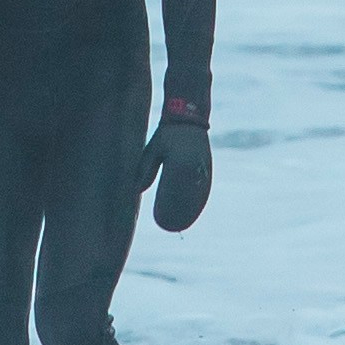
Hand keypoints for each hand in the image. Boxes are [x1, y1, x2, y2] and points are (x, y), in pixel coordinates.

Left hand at [143, 106, 212, 233]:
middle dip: (179, 214)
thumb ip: (146, 170)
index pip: (172, 191)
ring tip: (185, 223)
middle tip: (171, 227)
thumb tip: (137, 190)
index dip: (167, 208)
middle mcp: (192, 167)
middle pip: (186, 197)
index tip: (161, 219)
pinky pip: (204, 188)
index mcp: (178, 163)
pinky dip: (200, 200)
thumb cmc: (166, 134)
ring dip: (191, 210)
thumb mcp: (153, 149)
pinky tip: (195, 209)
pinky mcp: (207, 166)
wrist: (189, 117)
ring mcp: (202, 167)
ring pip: (197, 195)